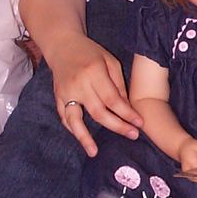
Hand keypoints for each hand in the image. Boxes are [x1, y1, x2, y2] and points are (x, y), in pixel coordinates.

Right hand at [49, 33, 142, 156]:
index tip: (139, 123)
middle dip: (117, 126)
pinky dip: (73, 130)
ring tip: (94, 152)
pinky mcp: (57, 97)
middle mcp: (79, 84)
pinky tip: (82, 140)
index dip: (126, 113)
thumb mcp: (110, 61)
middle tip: (133, 135)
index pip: (113, 99)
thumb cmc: (91, 53)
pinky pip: (64, 117)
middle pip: (98, 111)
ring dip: (85, 138)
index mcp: (94, 72)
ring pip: (75, 119)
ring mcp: (65, 92)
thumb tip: (127, 108)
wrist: (63, 46)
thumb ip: (119, 84)